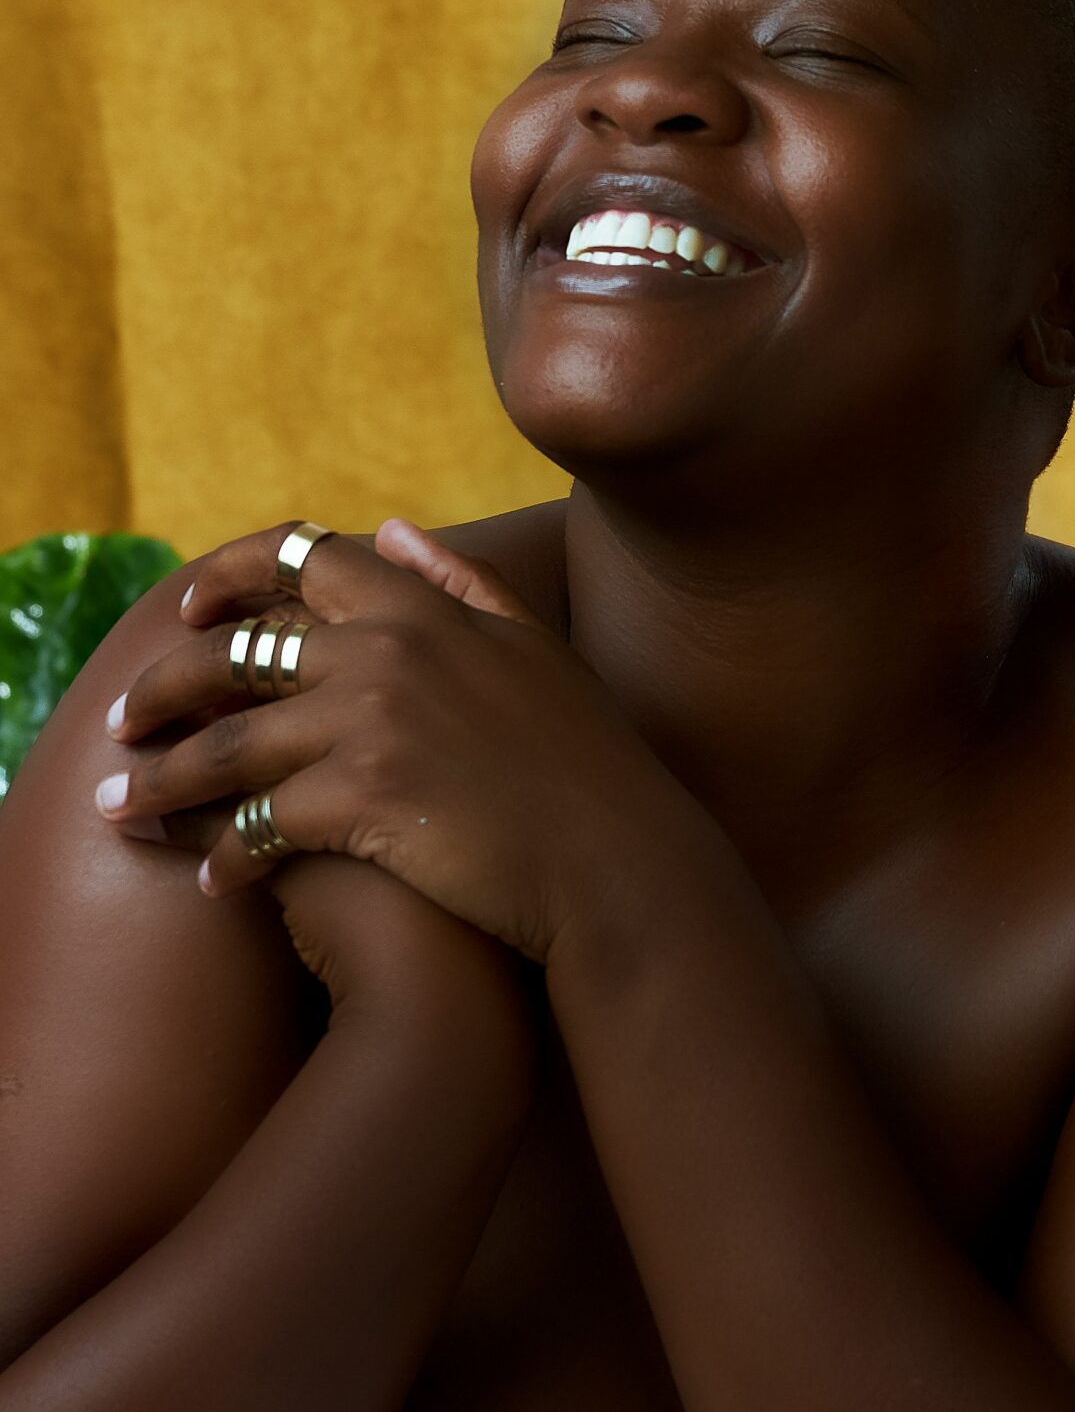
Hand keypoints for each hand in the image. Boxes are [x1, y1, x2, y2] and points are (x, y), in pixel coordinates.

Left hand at [97, 517, 715, 964]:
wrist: (616, 862)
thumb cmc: (586, 762)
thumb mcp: (532, 648)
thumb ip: (461, 581)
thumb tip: (392, 528)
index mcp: (422, 607)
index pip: (302, 559)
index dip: (228, 576)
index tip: (185, 609)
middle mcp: (386, 649)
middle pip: (235, 652)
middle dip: (162, 688)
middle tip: (123, 722)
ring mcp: (370, 720)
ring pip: (227, 744)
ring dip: (162, 782)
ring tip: (120, 810)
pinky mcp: (360, 797)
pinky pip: (259, 823)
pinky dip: (228, 858)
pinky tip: (215, 884)